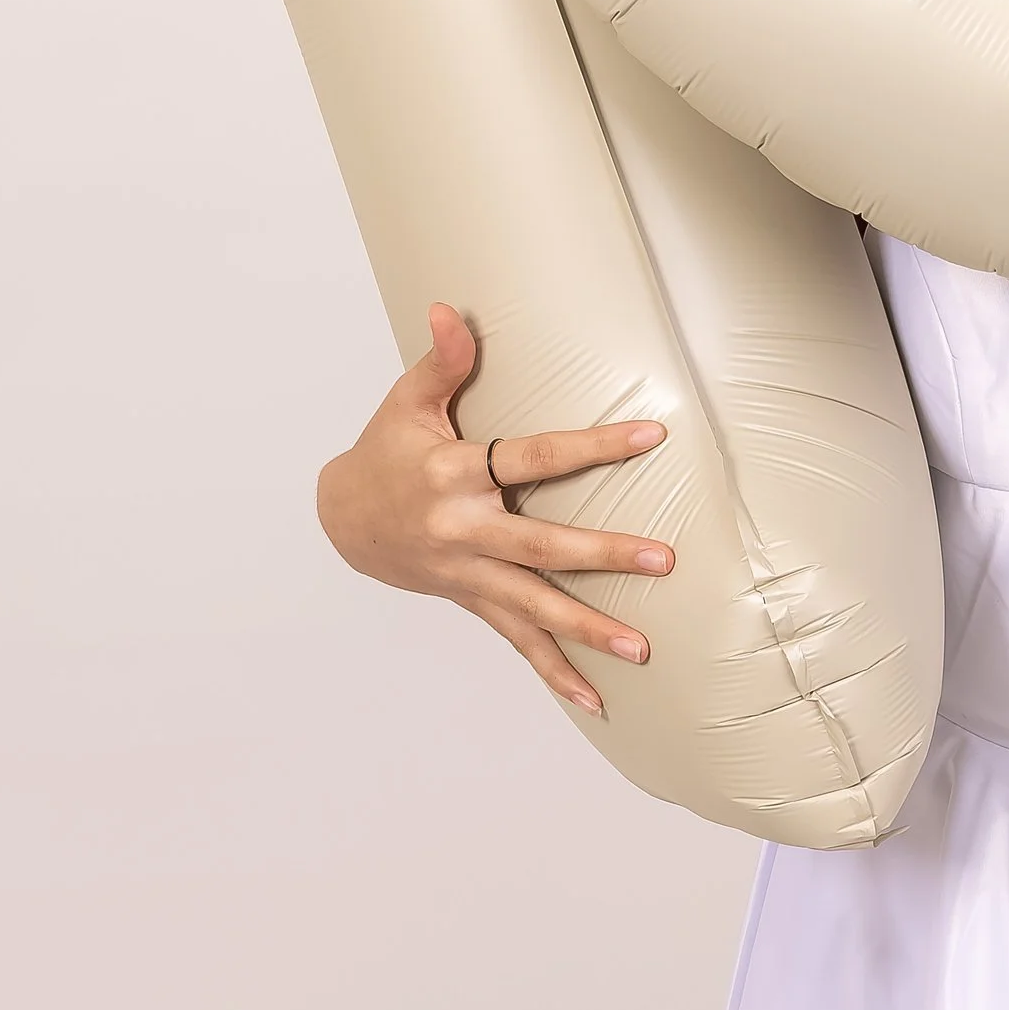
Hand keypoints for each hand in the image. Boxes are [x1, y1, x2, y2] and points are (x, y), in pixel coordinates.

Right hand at [315, 302, 673, 717]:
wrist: (345, 521)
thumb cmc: (385, 452)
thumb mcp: (406, 402)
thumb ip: (440, 361)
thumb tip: (450, 309)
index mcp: (453, 474)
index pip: (532, 457)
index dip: (590, 447)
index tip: (649, 438)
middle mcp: (464, 531)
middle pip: (542, 547)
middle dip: (604, 555)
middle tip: (663, 560)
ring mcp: (469, 575)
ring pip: (535, 608)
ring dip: (589, 631)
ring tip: (643, 650)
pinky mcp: (474, 602)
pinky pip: (518, 641)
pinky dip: (555, 673)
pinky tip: (595, 700)